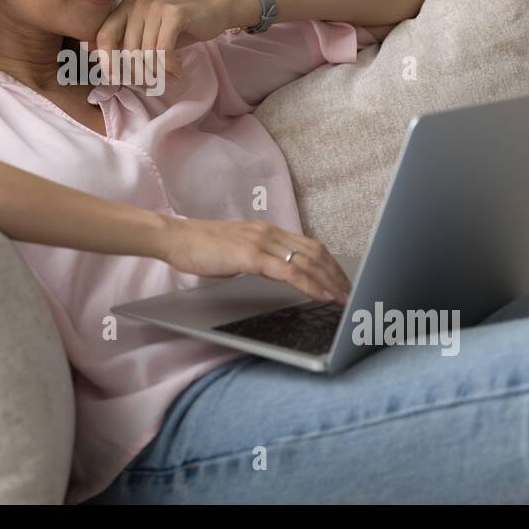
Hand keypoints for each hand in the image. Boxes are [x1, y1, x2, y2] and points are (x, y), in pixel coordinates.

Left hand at [93, 0, 236, 80]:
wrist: (210, 14)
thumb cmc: (175, 29)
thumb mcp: (146, 36)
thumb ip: (121, 42)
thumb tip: (90, 51)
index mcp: (124, 9)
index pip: (104, 36)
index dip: (107, 61)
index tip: (115, 80)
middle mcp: (136, 4)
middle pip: (127, 50)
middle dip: (138, 74)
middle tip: (151, 83)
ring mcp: (154, 7)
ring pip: (146, 53)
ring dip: (157, 73)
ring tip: (167, 77)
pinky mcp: (173, 13)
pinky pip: (163, 50)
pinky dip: (169, 67)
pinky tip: (176, 71)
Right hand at [154, 216, 351, 303]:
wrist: (176, 238)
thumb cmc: (201, 247)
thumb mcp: (237, 251)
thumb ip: (259, 257)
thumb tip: (275, 271)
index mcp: (268, 230)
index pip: (310, 246)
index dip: (330, 265)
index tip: (341, 281)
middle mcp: (270, 232)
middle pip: (316, 252)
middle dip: (337, 275)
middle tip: (351, 294)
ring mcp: (261, 243)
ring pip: (308, 261)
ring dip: (330, 282)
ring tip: (343, 298)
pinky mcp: (252, 256)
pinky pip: (290, 271)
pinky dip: (310, 285)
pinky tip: (321, 296)